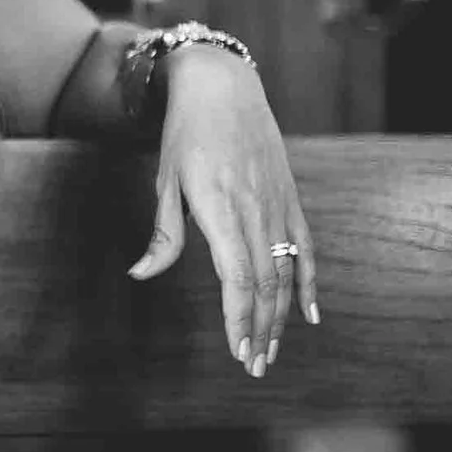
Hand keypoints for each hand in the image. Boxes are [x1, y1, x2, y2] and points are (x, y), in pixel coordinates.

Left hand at [125, 47, 318, 376]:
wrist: (222, 85)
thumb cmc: (184, 132)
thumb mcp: (165, 181)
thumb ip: (163, 234)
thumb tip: (140, 274)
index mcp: (220, 208)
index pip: (237, 278)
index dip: (240, 318)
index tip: (238, 350)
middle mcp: (255, 210)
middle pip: (266, 283)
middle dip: (261, 329)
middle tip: (255, 366)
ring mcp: (278, 204)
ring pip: (287, 271)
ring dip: (281, 316)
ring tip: (272, 350)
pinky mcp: (290, 197)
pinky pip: (306, 247)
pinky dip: (311, 282)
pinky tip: (311, 314)